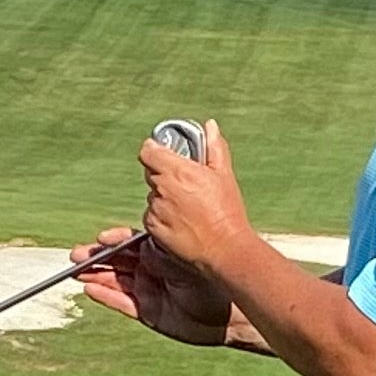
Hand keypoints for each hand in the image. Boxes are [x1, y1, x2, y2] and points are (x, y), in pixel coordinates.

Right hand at [73, 224, 237, 347]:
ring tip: (76, 272)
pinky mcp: (147, 311)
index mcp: (160, 252)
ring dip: (96, 276)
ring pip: (115, 281)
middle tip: (76, 255)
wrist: (228, 314)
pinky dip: (105, 296)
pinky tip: (90, 290)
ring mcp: (147, 290)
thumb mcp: (184, 262)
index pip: (130, 243)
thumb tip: (143, 246)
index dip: (114, 241)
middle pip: (116, 261)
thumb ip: (163, 254)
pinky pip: (121, 303)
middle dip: (96, 258)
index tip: (101, 239)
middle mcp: (150, 269)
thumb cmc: (213, 282)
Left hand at [139, 119, 256, 281]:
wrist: (224, 249)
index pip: (148, 151)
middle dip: (164, 174)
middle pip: (151, 173)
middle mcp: (163, 188)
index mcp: (178, 170)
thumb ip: (214, 147)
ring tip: (188, 207)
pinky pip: (152, 215)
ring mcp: (156, 209)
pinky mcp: (153, 227)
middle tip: (184, 184)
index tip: (162, 152)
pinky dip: (162, 216)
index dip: (154, 150)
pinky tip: (182, 221)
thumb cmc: (227, 212)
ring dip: (164, 197)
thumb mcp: (224, 175)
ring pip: (153, 195)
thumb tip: (210, 126)